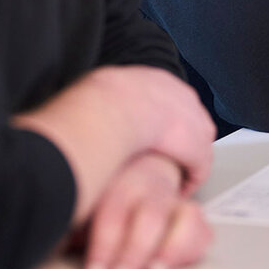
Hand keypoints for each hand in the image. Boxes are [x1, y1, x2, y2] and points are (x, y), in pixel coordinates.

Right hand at [14, 65, 215, 223]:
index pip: (159, 97)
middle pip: (184, 116)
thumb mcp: (89, 99)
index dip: (155, 120)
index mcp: (147, 79)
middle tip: (163, 159)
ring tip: (171, 178)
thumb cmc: (88, 109)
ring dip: (184, 158)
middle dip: (177, 137)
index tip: (147, 136)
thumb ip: (90, 108)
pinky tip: (179, 190)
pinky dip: (190, 177)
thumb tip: (70, 118)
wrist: (108, 112)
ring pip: (194, 140)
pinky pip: (198, 164)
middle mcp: (173, 92)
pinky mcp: (196, 144)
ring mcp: (189, 116)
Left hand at [79, 154, 212, 268]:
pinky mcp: (191, 214)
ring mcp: (174, 198)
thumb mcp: (79, 195)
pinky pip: (202, 230)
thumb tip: (39, 246)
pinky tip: (166, 265)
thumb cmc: (100, 190)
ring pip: (185, 219)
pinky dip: (188, 250)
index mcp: (117, 177)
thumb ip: (67, 214)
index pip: (114, 209)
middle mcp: (150, 184)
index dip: (105, 244)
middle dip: (135, 250)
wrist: (132, 163)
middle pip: (151, 215)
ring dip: (169, 250)